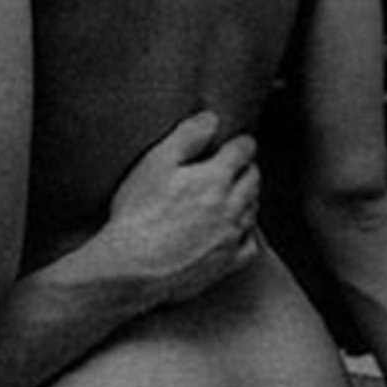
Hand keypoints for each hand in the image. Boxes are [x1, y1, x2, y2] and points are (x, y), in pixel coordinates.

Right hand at [107, 110, 259, 305]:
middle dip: (246, 168)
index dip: (240, 142)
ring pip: (254, 208)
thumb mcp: (155, 163)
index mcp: (216, 178)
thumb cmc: (139, 214)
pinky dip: (247, 232)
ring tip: (232, 194)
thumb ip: (187, 137)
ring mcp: (232, 237)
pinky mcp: (227, 264)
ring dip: (247, 197)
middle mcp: (232, 206)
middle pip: (253, 179)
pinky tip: (235, 230)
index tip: (235, 142)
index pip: (243, 150)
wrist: (133, 268)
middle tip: (233, 166)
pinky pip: (251, 244)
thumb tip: (212, 119)